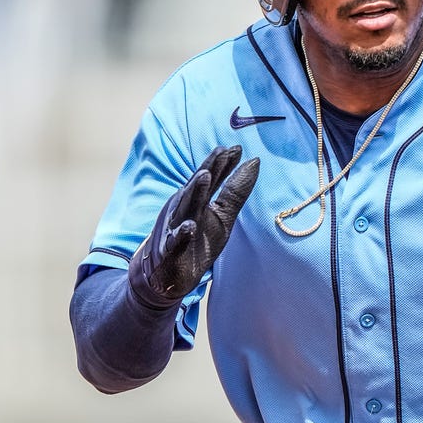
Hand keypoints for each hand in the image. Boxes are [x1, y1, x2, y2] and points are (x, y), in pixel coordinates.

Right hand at [129, 146, 259, 305]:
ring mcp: (175, 228)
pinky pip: (175, 241)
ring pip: (185, 208)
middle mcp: (184, 209)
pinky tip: (189, 226)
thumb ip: (235, 191)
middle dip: (208, 169)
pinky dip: (181, 234)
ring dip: (194, 192)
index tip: (236, 147)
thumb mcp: (222, 216)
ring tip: (205, 176)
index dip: (222, 163)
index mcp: (197, 199)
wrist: (167, 275)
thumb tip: (254, 161)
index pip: (210, 178)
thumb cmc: (197, 240)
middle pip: (196, 187)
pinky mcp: (170, 251)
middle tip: (221, 151)